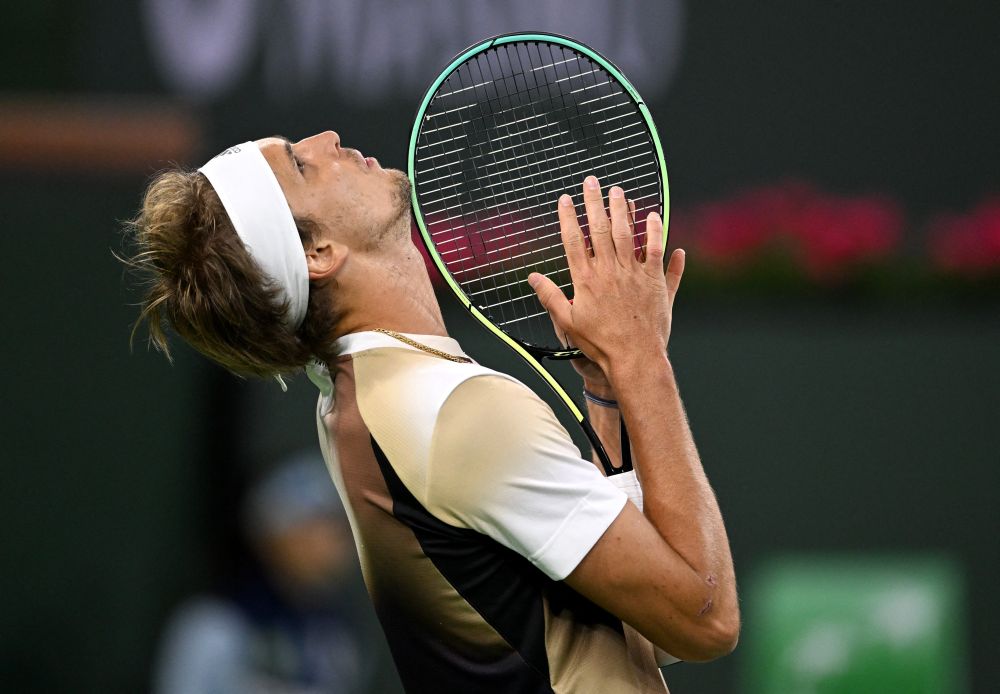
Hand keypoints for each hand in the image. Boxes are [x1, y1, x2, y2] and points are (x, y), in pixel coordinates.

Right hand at [528, 175, 684, 378]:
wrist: (635, 358)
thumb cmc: (600, 344)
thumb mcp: (568, 323)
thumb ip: (550, 296)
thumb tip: (533, 278)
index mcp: (586, 280)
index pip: (574, 240)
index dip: (568, 217)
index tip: (565, 198)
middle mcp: (609, 271)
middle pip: (600, 229)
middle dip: (594, 202)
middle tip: (592, 181)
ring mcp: (634, 274)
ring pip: (627, 234)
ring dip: (622, 209)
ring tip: (617, 190)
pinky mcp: (655, 281)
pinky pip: (656, 250)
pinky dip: (655, 232)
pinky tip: (652, 215)